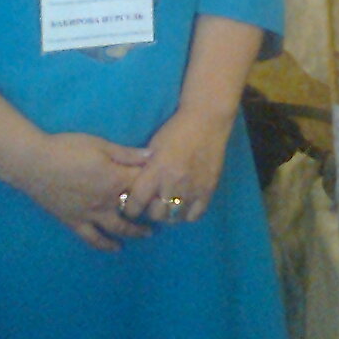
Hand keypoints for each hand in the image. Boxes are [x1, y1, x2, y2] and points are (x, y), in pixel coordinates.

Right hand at [19, 131, 154, 251]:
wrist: (34, 163)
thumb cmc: (67, 148)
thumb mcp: (100, 145)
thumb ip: (127, 154)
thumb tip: (153, 155)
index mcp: (115, 179)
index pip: (144, 185)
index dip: (157, 186)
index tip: (168, 187)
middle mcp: (107, 200)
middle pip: (136, 210)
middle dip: (151, 212)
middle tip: (163, 213)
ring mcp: (91, 214)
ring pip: (119, 228)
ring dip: (135, 231)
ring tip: (147, 233)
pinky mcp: (74, 222)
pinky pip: (93, 238)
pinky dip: (106, 245)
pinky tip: (116, 248)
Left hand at [122, 102, 234, 225]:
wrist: (206, 120)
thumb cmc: (175, 130)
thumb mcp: (152, 148)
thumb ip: (143, 170)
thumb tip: (132, 190)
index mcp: (156, 171)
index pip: (136, 203)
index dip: (130, 209)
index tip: (131, 207)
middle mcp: (173, 183)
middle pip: (156, 214)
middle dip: (150, 211)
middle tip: (151, 204)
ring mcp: (192, 188)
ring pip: (175, 218)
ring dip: (169, 214)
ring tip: (168, 206)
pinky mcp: (208, 190)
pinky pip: (195, 215)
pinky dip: (187, 214)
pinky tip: (184, 205)